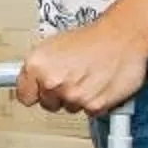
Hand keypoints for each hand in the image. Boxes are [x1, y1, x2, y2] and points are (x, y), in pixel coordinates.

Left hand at [18, 21, 147, 115]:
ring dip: (77, 97)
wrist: (123, 36)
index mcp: (36, 66)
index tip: (38, 90)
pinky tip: (98, 84)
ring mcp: (73, 96)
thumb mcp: (53, 46)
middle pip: (48, 103)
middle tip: (71, 77)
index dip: (34, 92)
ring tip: (87, 76)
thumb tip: (30, 81)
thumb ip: (38, 68)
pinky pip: (89, 111)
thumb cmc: (91, 38)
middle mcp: (52, 83)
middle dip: (57, 93)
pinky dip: (95, 101)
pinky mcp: (94, 105)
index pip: (24, 96)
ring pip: (69, 107)